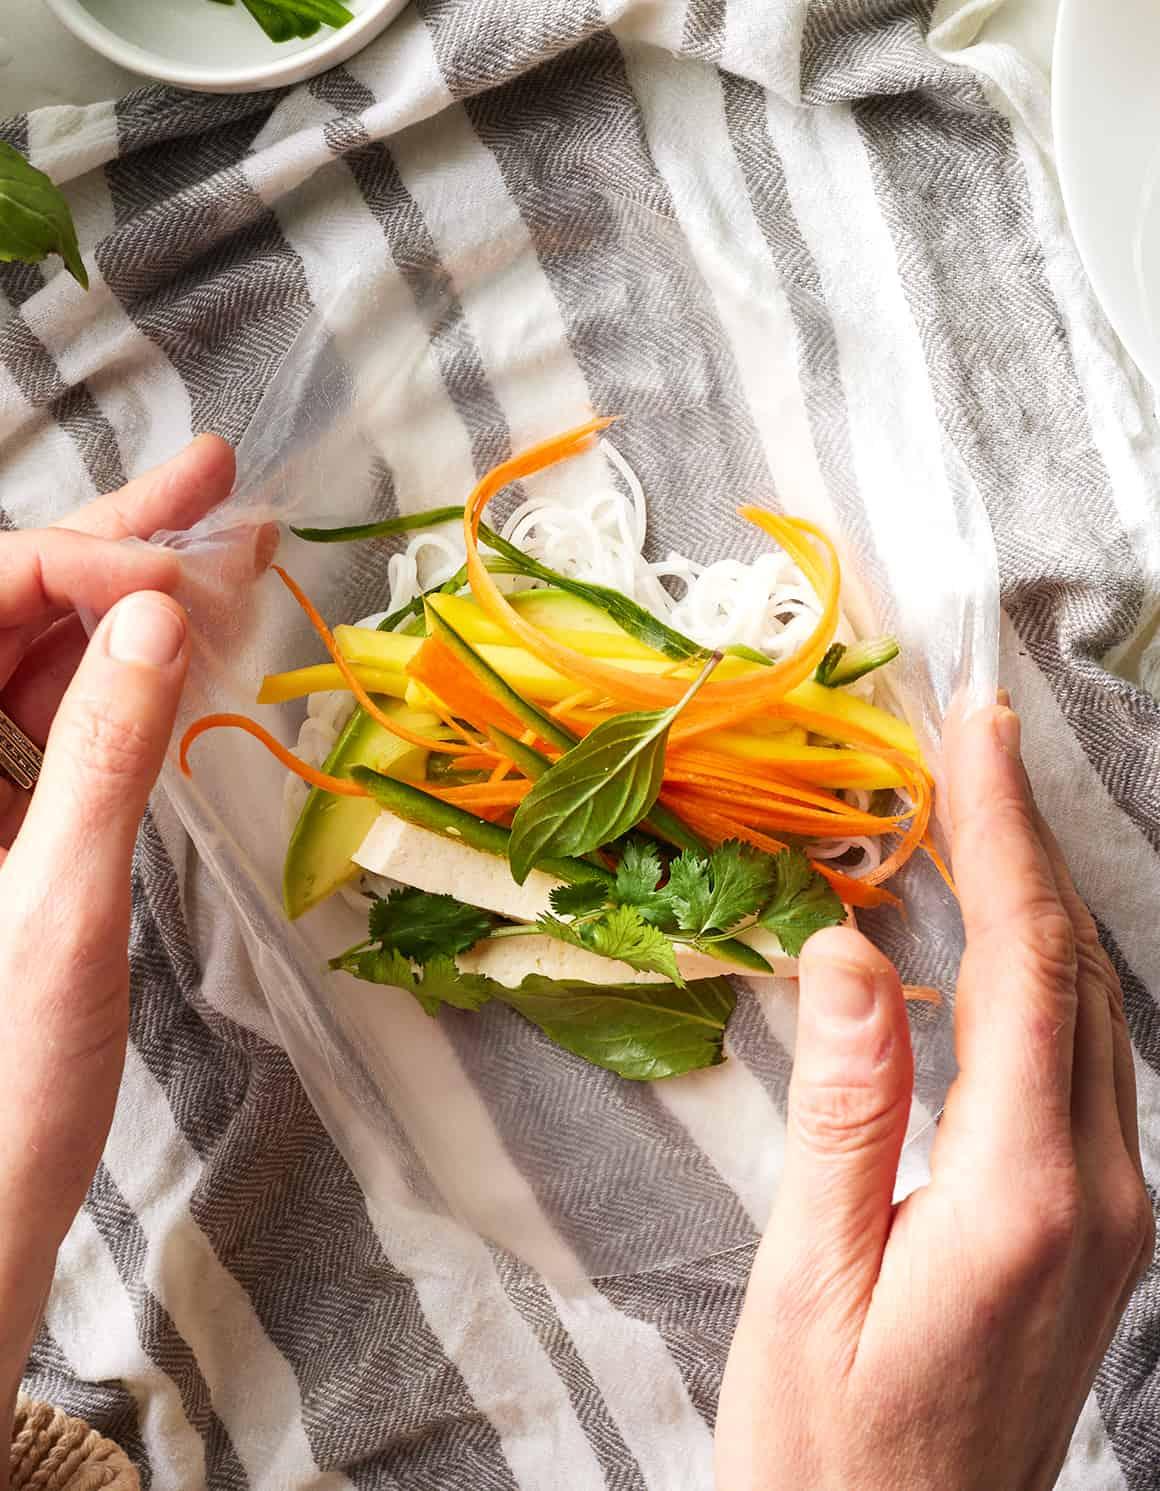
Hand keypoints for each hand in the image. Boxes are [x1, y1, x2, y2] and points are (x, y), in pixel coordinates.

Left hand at [0, 437, 233, 1443]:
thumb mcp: (59, 909)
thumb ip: (103, 754)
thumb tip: (155, 619)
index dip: (84, 566)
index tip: (192, 579)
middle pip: (5, 610)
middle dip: (111, 541)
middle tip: (210, 472)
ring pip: (38, 656)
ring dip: (132, 596)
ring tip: (225, 530)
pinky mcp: (4, 825)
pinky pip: (62, 720)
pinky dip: (132, 673)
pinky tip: (194, 633)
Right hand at [717, 700, 1154, 1490]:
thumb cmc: (830, 1452)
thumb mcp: (808, 1282)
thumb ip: (845, 1109)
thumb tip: (848, 952)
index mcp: (1026, 1199)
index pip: (1026, 968)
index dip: (999, 837)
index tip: (974, 734)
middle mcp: (1102, 1195)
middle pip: (1074, 974)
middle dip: (1022, 843)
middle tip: (970, 739)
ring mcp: (1116, 1215)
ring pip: (1086, 1015)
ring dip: (1033, 903)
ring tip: (971, 817)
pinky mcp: (1097, 1231)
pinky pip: (1076, 1067)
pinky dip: (1033, 979)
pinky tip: (984, 948)